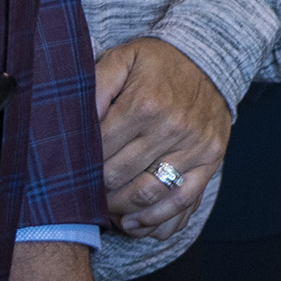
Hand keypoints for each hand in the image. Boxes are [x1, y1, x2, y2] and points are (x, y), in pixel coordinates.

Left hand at [93, 38, 230, 239]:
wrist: (209, 60)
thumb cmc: (157, 64)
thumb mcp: (121, 59)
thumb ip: (94, 85)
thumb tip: (74, 120)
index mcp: (145, 103)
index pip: (100, 149)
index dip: (79, 164)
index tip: (69, 169)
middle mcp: (172, 127)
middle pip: (119, 176)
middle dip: (94, 188)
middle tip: (82, 190)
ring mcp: (195, 147)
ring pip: (148, 195)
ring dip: (120, 208)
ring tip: (105, 207)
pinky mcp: (210, 160)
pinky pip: (182, 201)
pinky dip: (156, 220)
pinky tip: (135, 222)